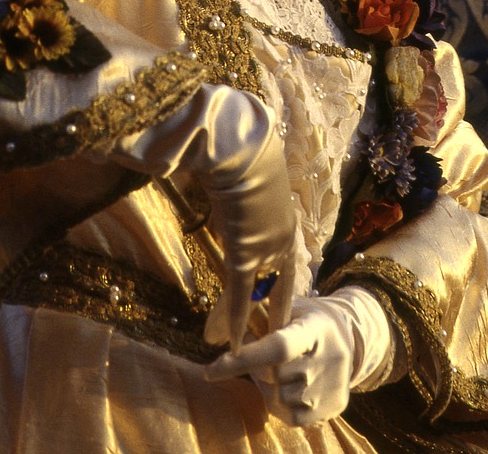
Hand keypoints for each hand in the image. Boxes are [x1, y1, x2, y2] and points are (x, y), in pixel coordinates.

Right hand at [111, 83, 296, 348]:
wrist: (237, 143)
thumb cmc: (233, 147)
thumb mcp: (237, 169)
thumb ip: (228, 182)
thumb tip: (205, 170)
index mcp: (281, 211)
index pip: (282, 255)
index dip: (277, 277)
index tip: (275, 293)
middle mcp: (280, 232)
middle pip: (277, 279)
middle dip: (271, 306)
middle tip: (271, 329)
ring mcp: (266, 245)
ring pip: (256, 292)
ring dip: (243, 319)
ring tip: (240, 345)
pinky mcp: (247, 253)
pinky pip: (241, 294)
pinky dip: (235, 320)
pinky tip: (231, 343)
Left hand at [205, 288, 393, 425]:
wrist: (354, 337)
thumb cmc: (309, 318)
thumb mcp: (291, 307)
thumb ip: (262, 316)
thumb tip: (223, 328)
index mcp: (317, 328)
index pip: (279, 347)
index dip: (244, 358)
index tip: (211, 370)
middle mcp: (329, 360)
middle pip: (274, 376)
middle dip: (256, 367)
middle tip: (258, 354)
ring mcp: (331, 387)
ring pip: (279, 398)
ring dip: (267, 385)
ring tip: (277, 368)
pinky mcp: (331, 409)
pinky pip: (291, 416)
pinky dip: (279, 403)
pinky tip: (285, 385)